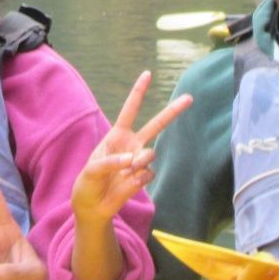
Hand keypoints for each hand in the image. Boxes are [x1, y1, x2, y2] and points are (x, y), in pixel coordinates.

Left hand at [71, 70, 192, 224]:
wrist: (93, 205)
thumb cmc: (88, 182)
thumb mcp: (92, 169)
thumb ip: (111, 162)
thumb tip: (132, 161)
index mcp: (117, 135)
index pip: (130, 109)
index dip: (139, 91)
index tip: (148, 74)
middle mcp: (132, 144)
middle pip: (156, 124)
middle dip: (173, 111)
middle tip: (190, 98)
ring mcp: (139, 160)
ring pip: (150, 153)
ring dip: (139, 161)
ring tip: (127, 170)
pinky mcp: (143, 177)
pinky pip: (148, 173)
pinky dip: (138, 179)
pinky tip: (127, 183)